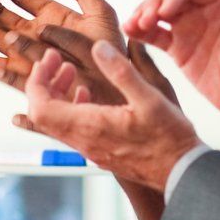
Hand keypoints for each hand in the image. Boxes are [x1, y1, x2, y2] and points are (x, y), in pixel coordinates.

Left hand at [15, 41, 201, 192]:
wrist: (182, 172)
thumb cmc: (169, 138)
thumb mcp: (149, 97)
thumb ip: (121, 70)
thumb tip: (98, 47)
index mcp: (90, 126)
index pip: (41, 107)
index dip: (37, 81)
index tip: (49, 58)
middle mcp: (84, 141)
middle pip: (42, 115)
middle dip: (43, 84)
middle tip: (56, 60)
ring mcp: (90, 149)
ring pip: (56, 122)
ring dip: (56, 95)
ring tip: (70, 72)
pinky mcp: (100, 151)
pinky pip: (71, 129)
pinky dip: (70, 107)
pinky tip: (87, 94)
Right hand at [125, 0, 219, 122]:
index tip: (165, 11)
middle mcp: (203, 11)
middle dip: (154, 2)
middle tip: (145, 19)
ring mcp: (188, 29)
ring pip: (158, 12)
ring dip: (143, 13)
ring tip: (133, 25)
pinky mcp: (178, 50)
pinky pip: (155, 36)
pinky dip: (140, 32)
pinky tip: (129, 32)